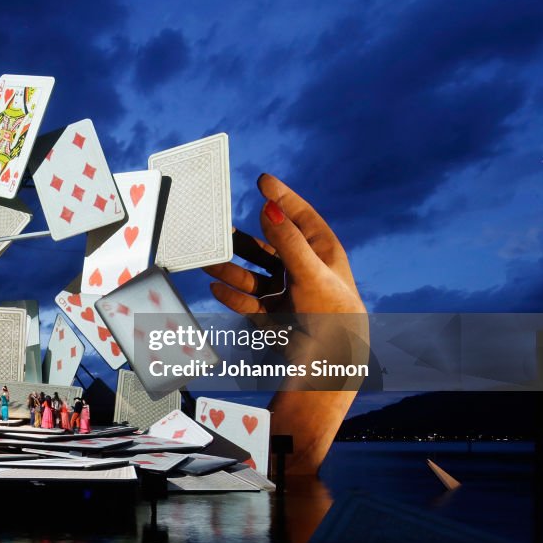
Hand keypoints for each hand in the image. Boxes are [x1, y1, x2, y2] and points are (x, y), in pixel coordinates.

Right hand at [205, 173, 363, 317]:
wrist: (332, 362)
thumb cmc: (333, 312)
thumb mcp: (311, 272)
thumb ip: (287, 240)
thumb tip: (268, 206)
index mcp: (321, 252)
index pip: (300, 217)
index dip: (283, 198)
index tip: (262, 180)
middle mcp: (302, 269)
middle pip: (267, 247)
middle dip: (243, 241)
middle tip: (219, 230)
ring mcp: (286, 292)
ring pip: (252, 275)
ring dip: (230, 269)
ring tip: (209, 263)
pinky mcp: (274, 315)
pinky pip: (248, 301)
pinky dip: (232, 296)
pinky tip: (217, 289)